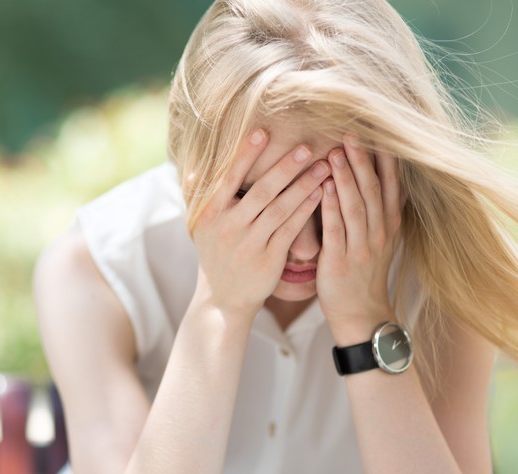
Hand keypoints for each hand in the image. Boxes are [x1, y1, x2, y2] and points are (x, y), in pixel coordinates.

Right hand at [190, 129, 330, 320]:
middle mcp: (228, 228)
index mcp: (210, 215)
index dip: (245, 155)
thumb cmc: (215, 255)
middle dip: (285, 168)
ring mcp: (249, 245)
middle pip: (261, 192)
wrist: (223, 299)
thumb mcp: (200, 228)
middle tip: (307, 147)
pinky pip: (290, 230)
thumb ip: (197, 198)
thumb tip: (193, 170)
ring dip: (304, 186)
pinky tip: (321, 194)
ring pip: (280, 210)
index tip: (262, 132)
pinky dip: (306, 210)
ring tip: (324, 167)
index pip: (228, 179)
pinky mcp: (268, 260)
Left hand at [317, 134, 402, 343]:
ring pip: (356, 205)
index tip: (375, 130)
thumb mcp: (378, 238)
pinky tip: (323, 186)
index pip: (390, 183)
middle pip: (373, 188)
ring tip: (335, 151)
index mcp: (389, 223)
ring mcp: (362, 246)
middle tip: (351, 131)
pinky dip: (330, 206)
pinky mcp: (341, 260)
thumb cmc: (363, 272)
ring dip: (346, 177)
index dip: (384, 157)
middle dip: (363, 159)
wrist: (361, 313)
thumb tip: (374, 175)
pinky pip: (336, 228)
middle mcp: (380, 232)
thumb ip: (376, 209)